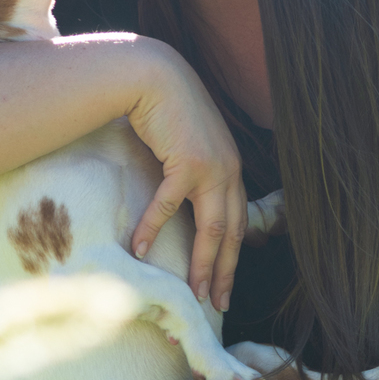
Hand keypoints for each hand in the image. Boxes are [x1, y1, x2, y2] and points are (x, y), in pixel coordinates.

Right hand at [127, 46, 246, 311]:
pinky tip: (140, 249)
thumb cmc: (165, 109)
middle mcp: (229, 172)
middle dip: (226, 271)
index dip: (232, 256)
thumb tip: (178, 197)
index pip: (238, 222)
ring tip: (196, 293)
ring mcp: (211, 168)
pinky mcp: (187, 162)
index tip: (224, 284)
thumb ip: (190, 171)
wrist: (155, 76)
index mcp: (231, 170)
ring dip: (204, 264)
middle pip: (233, 233)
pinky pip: (170, 205)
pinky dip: (154, 228)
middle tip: (218, 303)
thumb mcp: (188, 144)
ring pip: (213, 228)